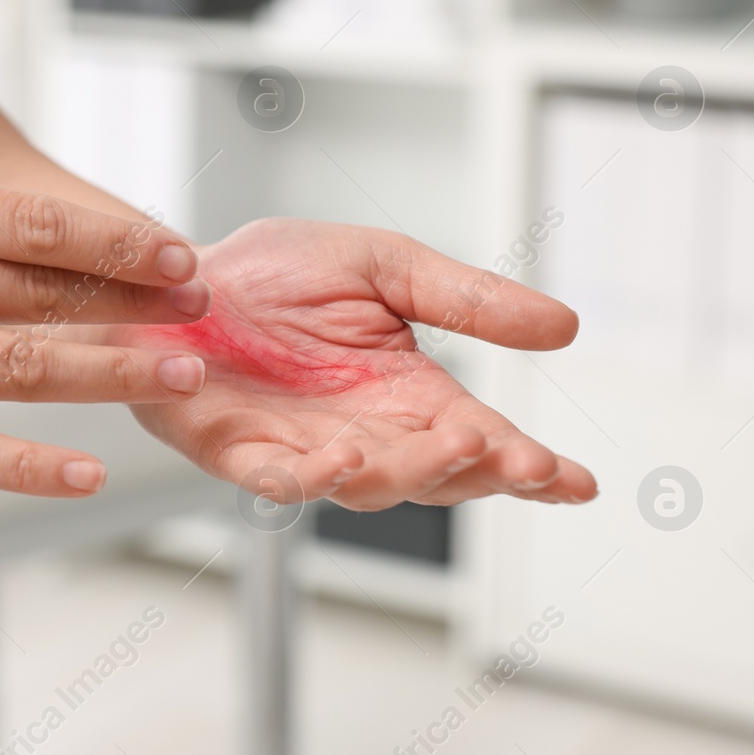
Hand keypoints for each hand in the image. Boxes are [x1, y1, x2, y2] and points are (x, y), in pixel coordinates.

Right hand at [0, 68, 213, 495]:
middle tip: (203, 314)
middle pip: (40, 292)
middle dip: (134, 303)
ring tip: (179, 376)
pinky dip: (27, 466)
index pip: (28, 222)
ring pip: (19, 366)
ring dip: (110, 373)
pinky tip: (87, 475)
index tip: (173, 254)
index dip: (112, 241)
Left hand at [112, 218, 596, 508]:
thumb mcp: (385, 267)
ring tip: (449, 444)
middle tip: (519, 458)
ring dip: (413, 473)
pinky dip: (313, 477)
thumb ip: (465, 300)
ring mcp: (304, 449)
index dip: (530, 467)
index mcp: (407, 393)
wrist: (176, 274)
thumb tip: (564, 328)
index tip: (577, 482)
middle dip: (482, 473)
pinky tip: (345, 458)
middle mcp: (364, 432)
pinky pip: (281, 480)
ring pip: (369, 488)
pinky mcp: (240, 453)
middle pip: (437, 476)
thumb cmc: (275, 273)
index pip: (484, 440)